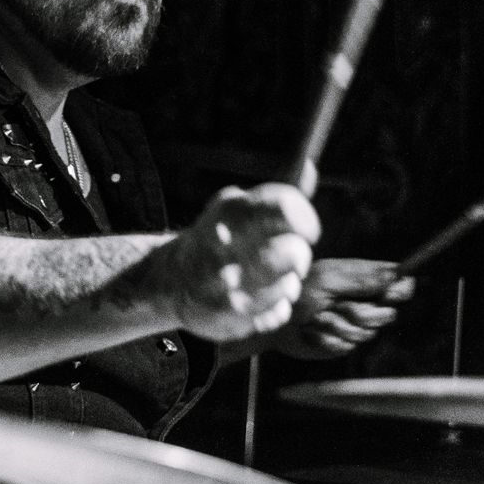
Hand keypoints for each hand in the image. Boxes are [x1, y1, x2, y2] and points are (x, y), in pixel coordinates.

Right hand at [163, 183, 319, 343]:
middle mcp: (224, 244)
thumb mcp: (238, 209)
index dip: (306, 221)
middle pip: (292, 250)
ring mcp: (224, 283)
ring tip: (272, 280)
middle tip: (290, 258)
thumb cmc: (220, 240)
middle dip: (298, 255)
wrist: (173, 279)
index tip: (308, 231)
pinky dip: (276, 307)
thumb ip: (276, 196)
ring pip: (288, 285)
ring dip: (288, 284)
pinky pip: (277, 311)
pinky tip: (260, 300)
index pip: (286, 207)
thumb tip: (309, 167)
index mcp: (230, 210)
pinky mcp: (227, 315)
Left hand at [273, 258, 413, 359]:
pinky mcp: (342, 343)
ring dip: (338, 325)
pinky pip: (346, 345)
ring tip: (318, 317)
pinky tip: (313, 331)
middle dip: (363, 313)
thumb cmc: (298, 292)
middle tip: (339, 307)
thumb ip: (363, 279)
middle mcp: (362, 302)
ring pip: (366, 333)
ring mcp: (353, 325)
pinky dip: (327, 338)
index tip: (392, 294)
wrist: (273, 320)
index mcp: (361, 280)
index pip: (396, 284)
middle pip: (387, 314)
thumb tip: (397, 275)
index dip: (399, 290)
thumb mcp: (329, 280)